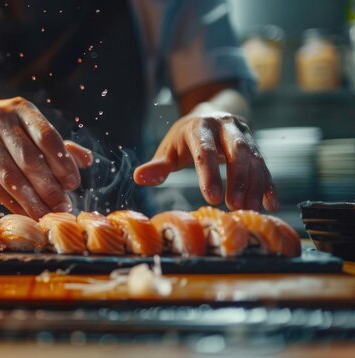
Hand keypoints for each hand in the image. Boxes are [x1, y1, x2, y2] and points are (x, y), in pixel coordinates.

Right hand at [0, 97, 92, 218]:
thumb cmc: (8, 132)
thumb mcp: (32, 130)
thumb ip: (59, 146)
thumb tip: (87, 160)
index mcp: (21, 109)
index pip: (46, 136)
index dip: (62, 162)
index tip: (74, 184)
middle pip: (29, 159)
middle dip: (49, 187)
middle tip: (64, 207)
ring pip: (11, 176)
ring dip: (32, 200)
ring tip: (47, 215)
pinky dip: (13, 203)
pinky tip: (27, 213)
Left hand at [133, 112, 277, 211]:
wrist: (209, 115)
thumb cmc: (184, 140)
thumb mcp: (168, 150)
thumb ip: (156, 166)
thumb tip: (138, 177)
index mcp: (200, 127)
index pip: (205, 150)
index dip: (209, 174)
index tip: (211, 198)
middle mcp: (225, 127)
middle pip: (237, 152)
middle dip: (238, 180)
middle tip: (235, 206)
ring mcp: (243, 134)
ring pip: (254, 159)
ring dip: (254, 185)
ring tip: (249, 210)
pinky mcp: (256, 145)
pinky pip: (265, 165)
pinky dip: (268, 185)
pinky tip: (270, 205)